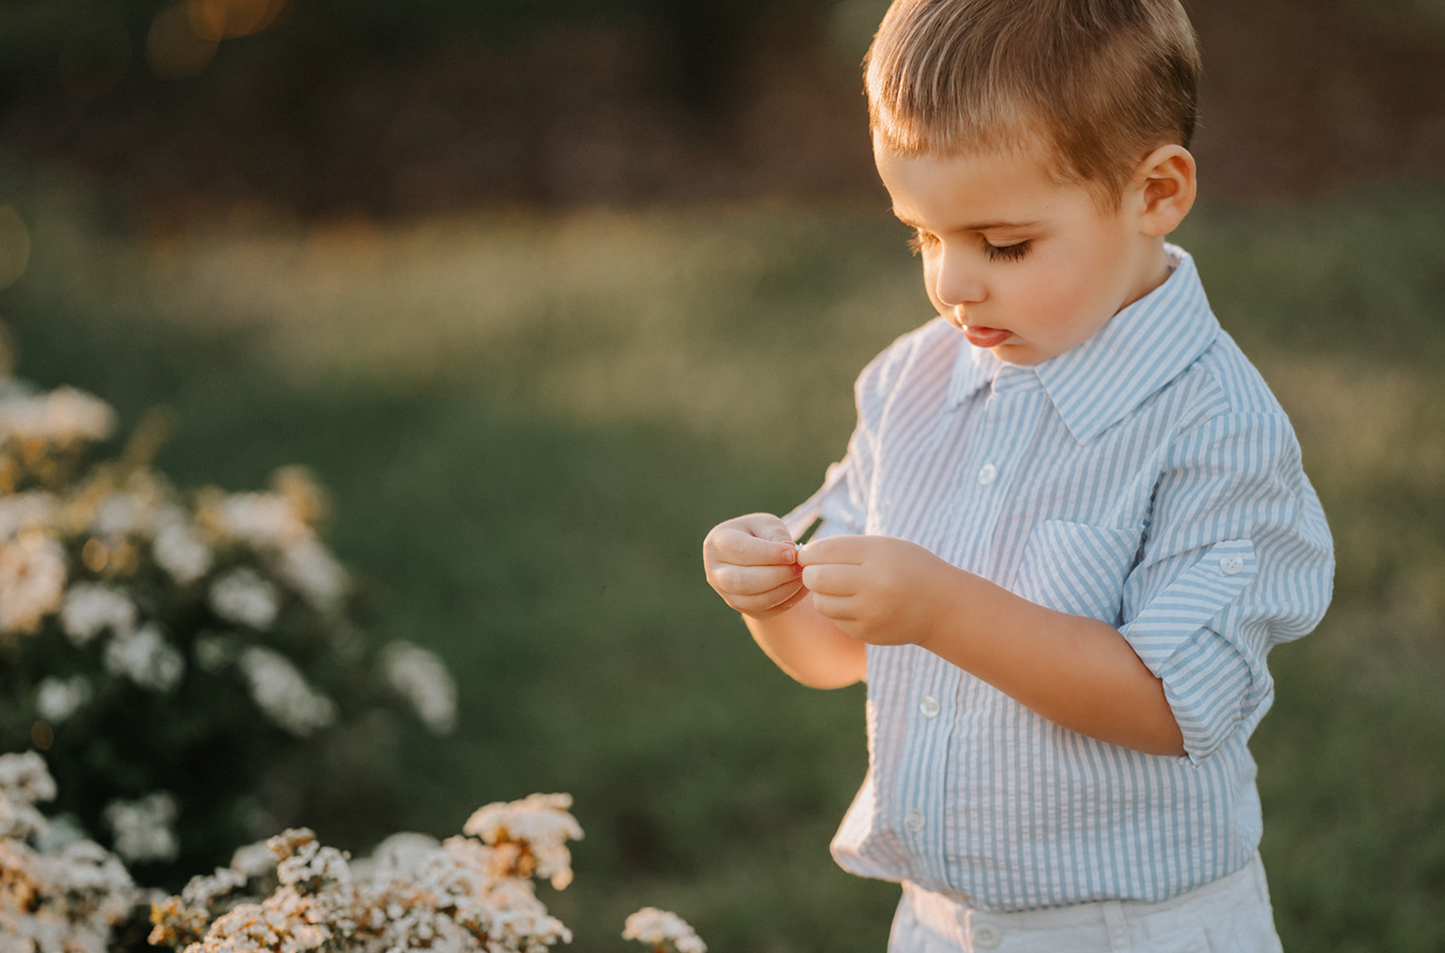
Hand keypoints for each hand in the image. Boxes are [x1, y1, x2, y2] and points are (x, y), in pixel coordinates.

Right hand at [703, 513, 807, 618]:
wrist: (752, 554)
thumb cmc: (759, 534)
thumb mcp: (766, 525)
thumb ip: (776, 536)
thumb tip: (791, 554)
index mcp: (718, 543)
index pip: (741, 551)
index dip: (768, 554)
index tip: (793, 553)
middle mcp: (715, 571)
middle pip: (742, 581)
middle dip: (775, 576)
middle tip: (800, 568)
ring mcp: (726, 593)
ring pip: (753, 600)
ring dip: (783, 590)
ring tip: (803, 576)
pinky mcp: (742, 608)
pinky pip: (765, 611)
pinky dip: (787, 601)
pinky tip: (801, 587)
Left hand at [797, 535, 959, 645]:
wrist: (942, 607)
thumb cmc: (909, 568)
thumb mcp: (884, 546)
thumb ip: (845, 548)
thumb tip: (804, 556)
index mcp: (877, 556)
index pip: (824, 551)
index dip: (810, 552)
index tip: (810, 554)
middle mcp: (873, 585)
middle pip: (816, 578)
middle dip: (810, 573)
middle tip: (817, 571)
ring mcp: (869, 613)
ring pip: (821, 603)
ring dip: (822, 594)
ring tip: (838, 587)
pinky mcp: (867, 633)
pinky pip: (836, 620)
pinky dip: (839, 610)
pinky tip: (856, 604)